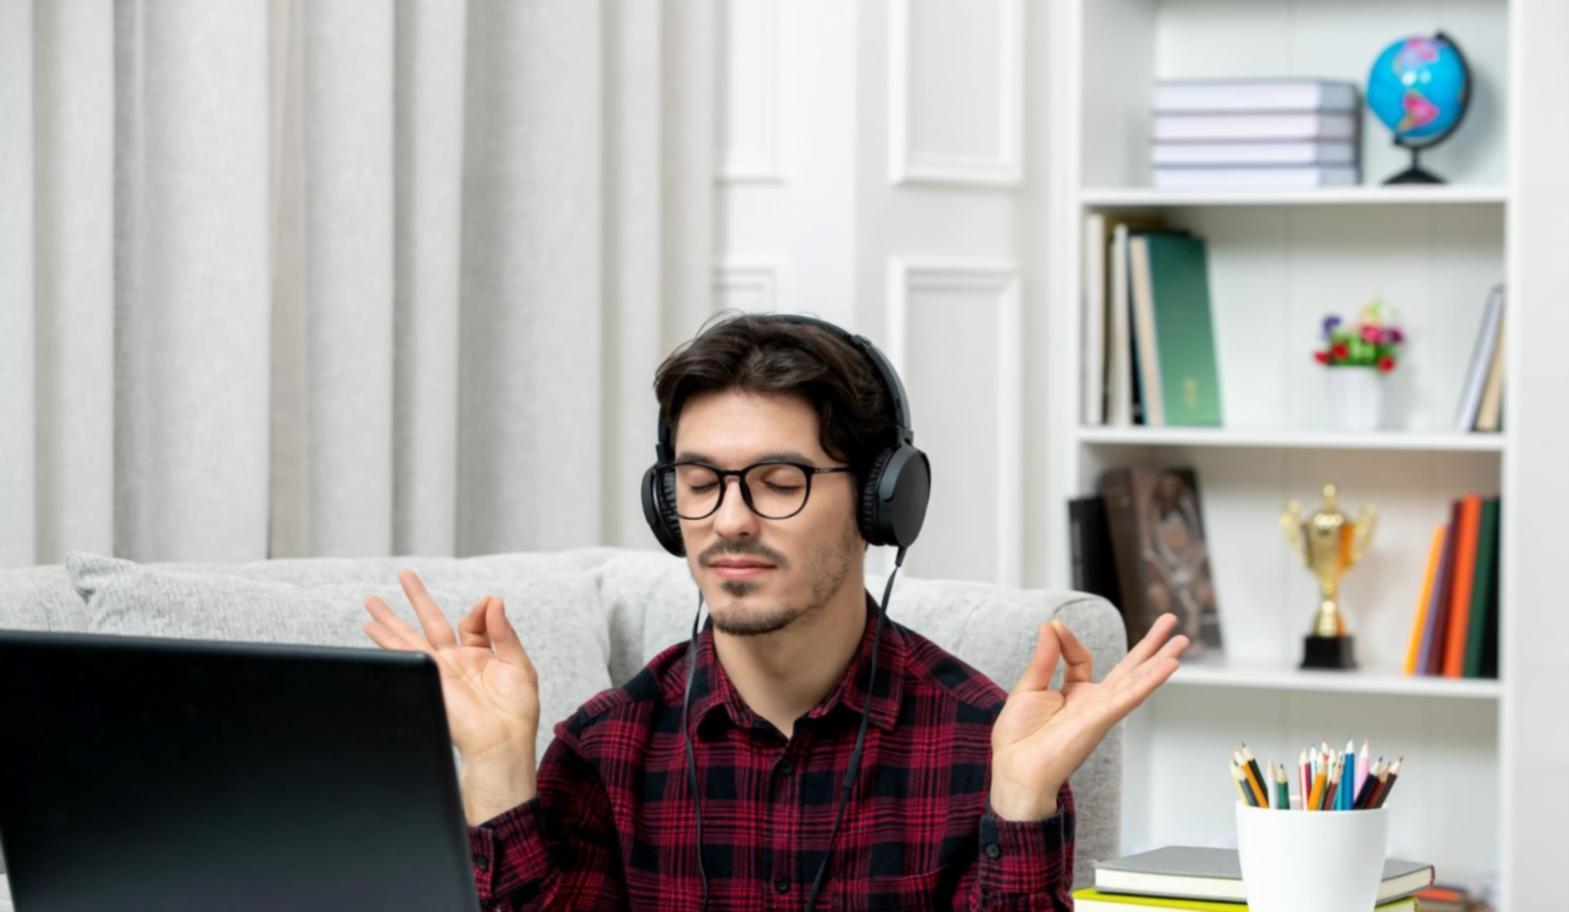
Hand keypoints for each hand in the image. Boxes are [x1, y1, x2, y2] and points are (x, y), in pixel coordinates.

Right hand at [362, 570, 540, 772]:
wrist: (501, 741)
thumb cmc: (516, 710)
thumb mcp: (517, 662)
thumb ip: (503, 631)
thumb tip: (493, 599)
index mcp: (480, 654)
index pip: (470, 622)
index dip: (479, 610)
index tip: (486, 604)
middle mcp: (456, 660)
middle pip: (431, 621)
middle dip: (416, 598)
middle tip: (402, 574)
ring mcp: (439, 669)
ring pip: (410, 636)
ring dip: (390, 618)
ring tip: (370, 602)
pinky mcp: (428, 679)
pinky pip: (405, 654)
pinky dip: (387, 641)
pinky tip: (371, 628)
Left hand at [988, 613, 1187, 820]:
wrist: (1016, 769)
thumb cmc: (1019, 737)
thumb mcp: (1029, 686)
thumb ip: (1045, 656)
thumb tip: (1052, 624)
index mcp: (1074, 694)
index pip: (1082, 658)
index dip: (1069, 640)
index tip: (1055, 627)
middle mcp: (1093, 702)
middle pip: (1129, 668)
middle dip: (1150, 645)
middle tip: (1170, 622)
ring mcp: (1101, 711)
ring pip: (1137, 680)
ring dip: (1160, 659)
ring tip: (1182, 640)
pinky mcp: (1101, 720)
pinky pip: (1129, 697)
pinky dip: (1149, 681)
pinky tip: (1169, 666)